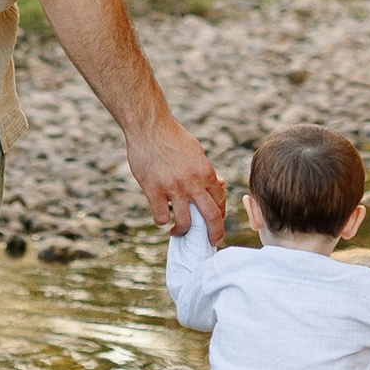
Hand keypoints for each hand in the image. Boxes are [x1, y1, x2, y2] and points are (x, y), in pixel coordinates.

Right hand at [130, 114, 224, 244]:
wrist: (149, 127)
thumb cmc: (173, 137)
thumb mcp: (196, 152)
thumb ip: (205, 172)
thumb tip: (216, 186)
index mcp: (206, 172)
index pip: (219, 202)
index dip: (219, 216)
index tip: (215, 224)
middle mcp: (193, 182)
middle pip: (211, 217)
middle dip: (215, 234)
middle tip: (212, 242)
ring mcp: (173, 188)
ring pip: (185, 222)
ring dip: (183, 230)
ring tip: (178, 231)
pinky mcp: (154, 190)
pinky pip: (160, 217)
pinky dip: (161, 221)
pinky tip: (160, 216)